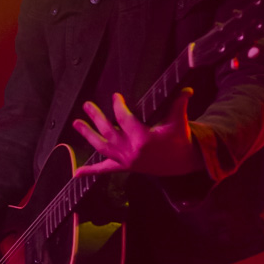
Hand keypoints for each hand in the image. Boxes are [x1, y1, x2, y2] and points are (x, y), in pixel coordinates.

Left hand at [72, 89, 202, 177]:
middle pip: (108, 131)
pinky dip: (90, 171)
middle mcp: (131, 151)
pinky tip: (76, 173)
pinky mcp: (125, 167)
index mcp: (143, 139)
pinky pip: (105, 170)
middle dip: (96, 117)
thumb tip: (187, 89)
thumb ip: (180, 105)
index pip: (124, 119)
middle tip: (86, 105)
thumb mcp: (179, 121)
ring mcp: (127, 161)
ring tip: (77, 123)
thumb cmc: (180, 139)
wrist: (182, 161)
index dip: (118, 106)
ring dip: (88, 135)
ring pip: (102, 147)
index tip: (115, 96)